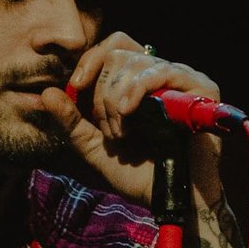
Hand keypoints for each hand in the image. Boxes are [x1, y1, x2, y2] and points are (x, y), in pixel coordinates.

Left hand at [39, 30, 223, 206]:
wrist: (168, 198)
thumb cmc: (137, 173)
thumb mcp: (94, 147)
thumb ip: (70, 121)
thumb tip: (46, 93)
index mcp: (137, 84)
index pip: (112, 48)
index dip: (90, 62)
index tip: (76, 87)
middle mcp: (160, 76)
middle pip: (118, 55)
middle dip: (102, 93)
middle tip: (109, 130)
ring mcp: (182, 80)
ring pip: (135, 62)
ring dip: (118, 100)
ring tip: (123, 133)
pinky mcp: (202, 88)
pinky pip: (163, 70)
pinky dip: (138, 88)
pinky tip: (129, 111)